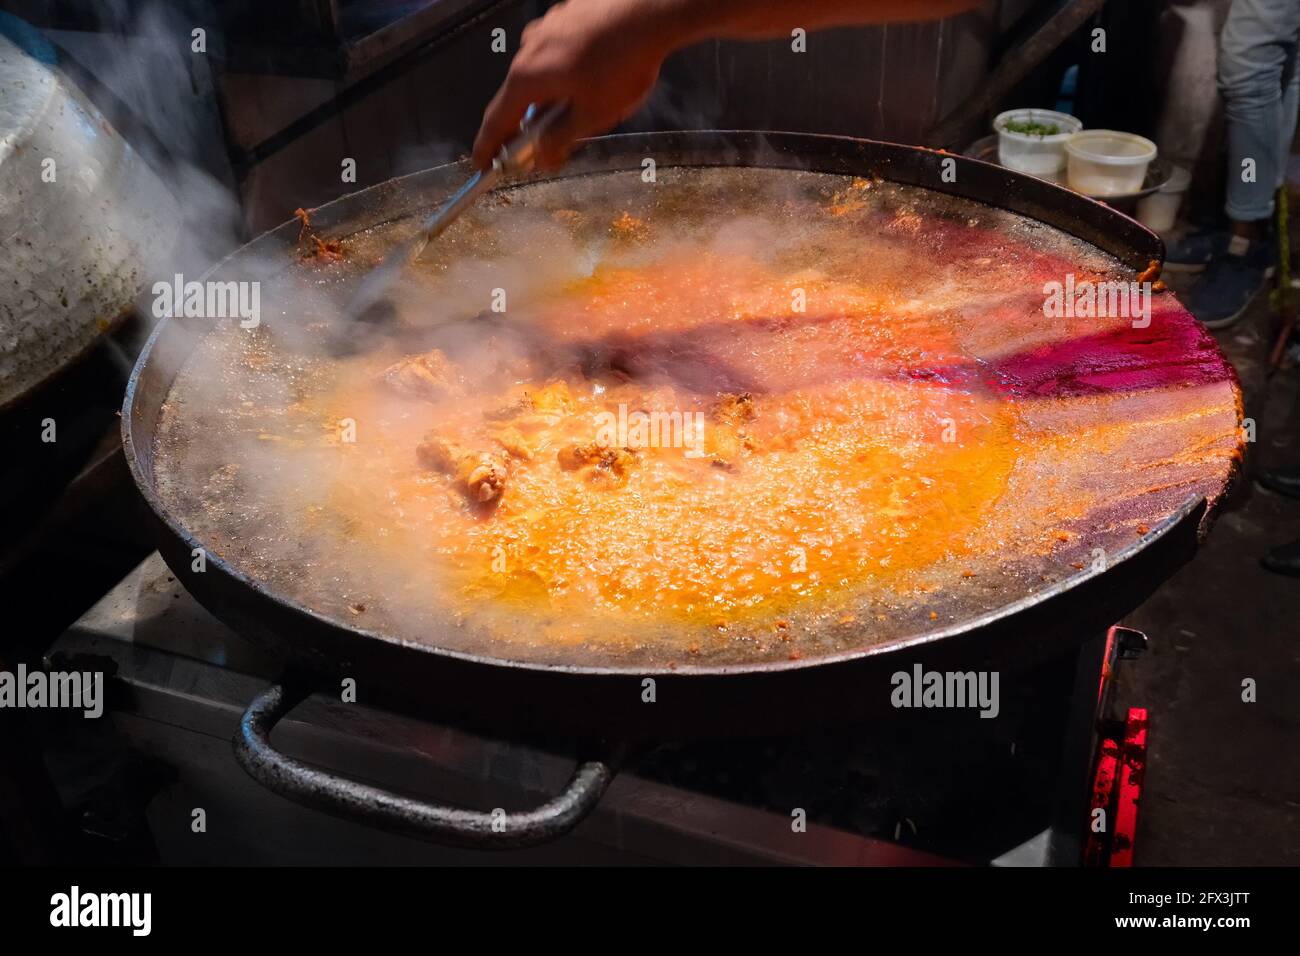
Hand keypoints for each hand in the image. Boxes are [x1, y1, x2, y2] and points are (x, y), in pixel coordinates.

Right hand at [472, 0, 675, 169]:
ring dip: (550, 98)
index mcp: (526, 77)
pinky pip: (557, 53)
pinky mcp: (567, 16)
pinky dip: (564, 74)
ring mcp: (547, 27)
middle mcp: (528, 48)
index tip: (482, 164)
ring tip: (575, 114)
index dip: (488, 146)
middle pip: (519, 96)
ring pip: (541, 73)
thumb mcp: (592, 116)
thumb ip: (560, 139)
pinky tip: (590, 79)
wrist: (648, 10)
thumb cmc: (622, 63)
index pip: (497, 120)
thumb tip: (541, 155)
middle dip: (527, 125)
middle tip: (539, 148)